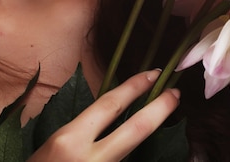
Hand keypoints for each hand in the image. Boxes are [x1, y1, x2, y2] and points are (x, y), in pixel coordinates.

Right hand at [27, 70, 179, 160]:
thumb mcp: (55, 144)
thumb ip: (82, 130)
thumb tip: (112, 113)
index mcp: (69, 139)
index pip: (110, 105)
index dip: (134, 87)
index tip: (154, 75)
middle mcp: (90, 159)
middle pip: (136, 130)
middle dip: (160, 109)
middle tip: (175, 94)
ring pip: (133, 153)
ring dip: (150, 137)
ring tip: (160, 119)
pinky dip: (133, 154)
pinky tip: (142, 148)